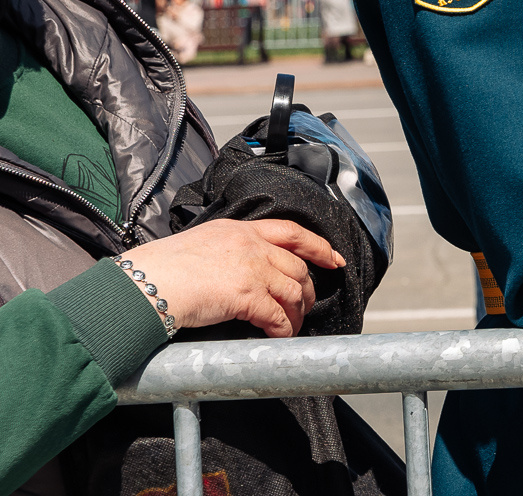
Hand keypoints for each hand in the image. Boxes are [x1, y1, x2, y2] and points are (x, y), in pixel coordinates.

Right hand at [119, 219, 344, 337]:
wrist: (144, 283)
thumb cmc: (158, 269)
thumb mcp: (198, 244)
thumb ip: (224, 252)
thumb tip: (234, 272)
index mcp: (238, 229)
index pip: (291, 231)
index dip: (318, 246)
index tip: (334, 258)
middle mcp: (250, 245)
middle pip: (296, 267)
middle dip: (307, 289)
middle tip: (306, 305)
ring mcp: (251, 269)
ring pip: (293, 292)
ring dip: (296, 313)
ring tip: (293, 326)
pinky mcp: (246, 296)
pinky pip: (277, 316)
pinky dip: (283, 329)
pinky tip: (280, 337)